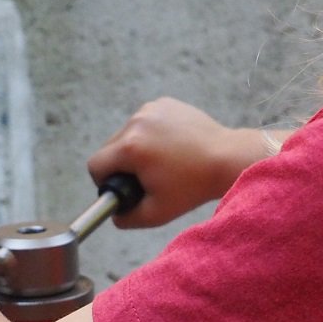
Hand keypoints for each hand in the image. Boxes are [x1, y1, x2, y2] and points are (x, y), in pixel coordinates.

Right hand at [87, 98, 275, 227]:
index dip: (104, 181)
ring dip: (135, 148)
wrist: (226, 159)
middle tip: (146, 178)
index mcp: (130, 147)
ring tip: (161, 161)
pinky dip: (150, 134)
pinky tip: (170, 146)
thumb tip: (114, 214)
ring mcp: (151, 109)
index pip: (96, 165)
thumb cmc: (193, 187)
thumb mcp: (156, 213)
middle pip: (109, 148)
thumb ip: (126, 218)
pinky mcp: (164, 103)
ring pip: (126, 133)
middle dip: (121, 165)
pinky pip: (144, 121)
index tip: (122, 188)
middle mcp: (136, 122)